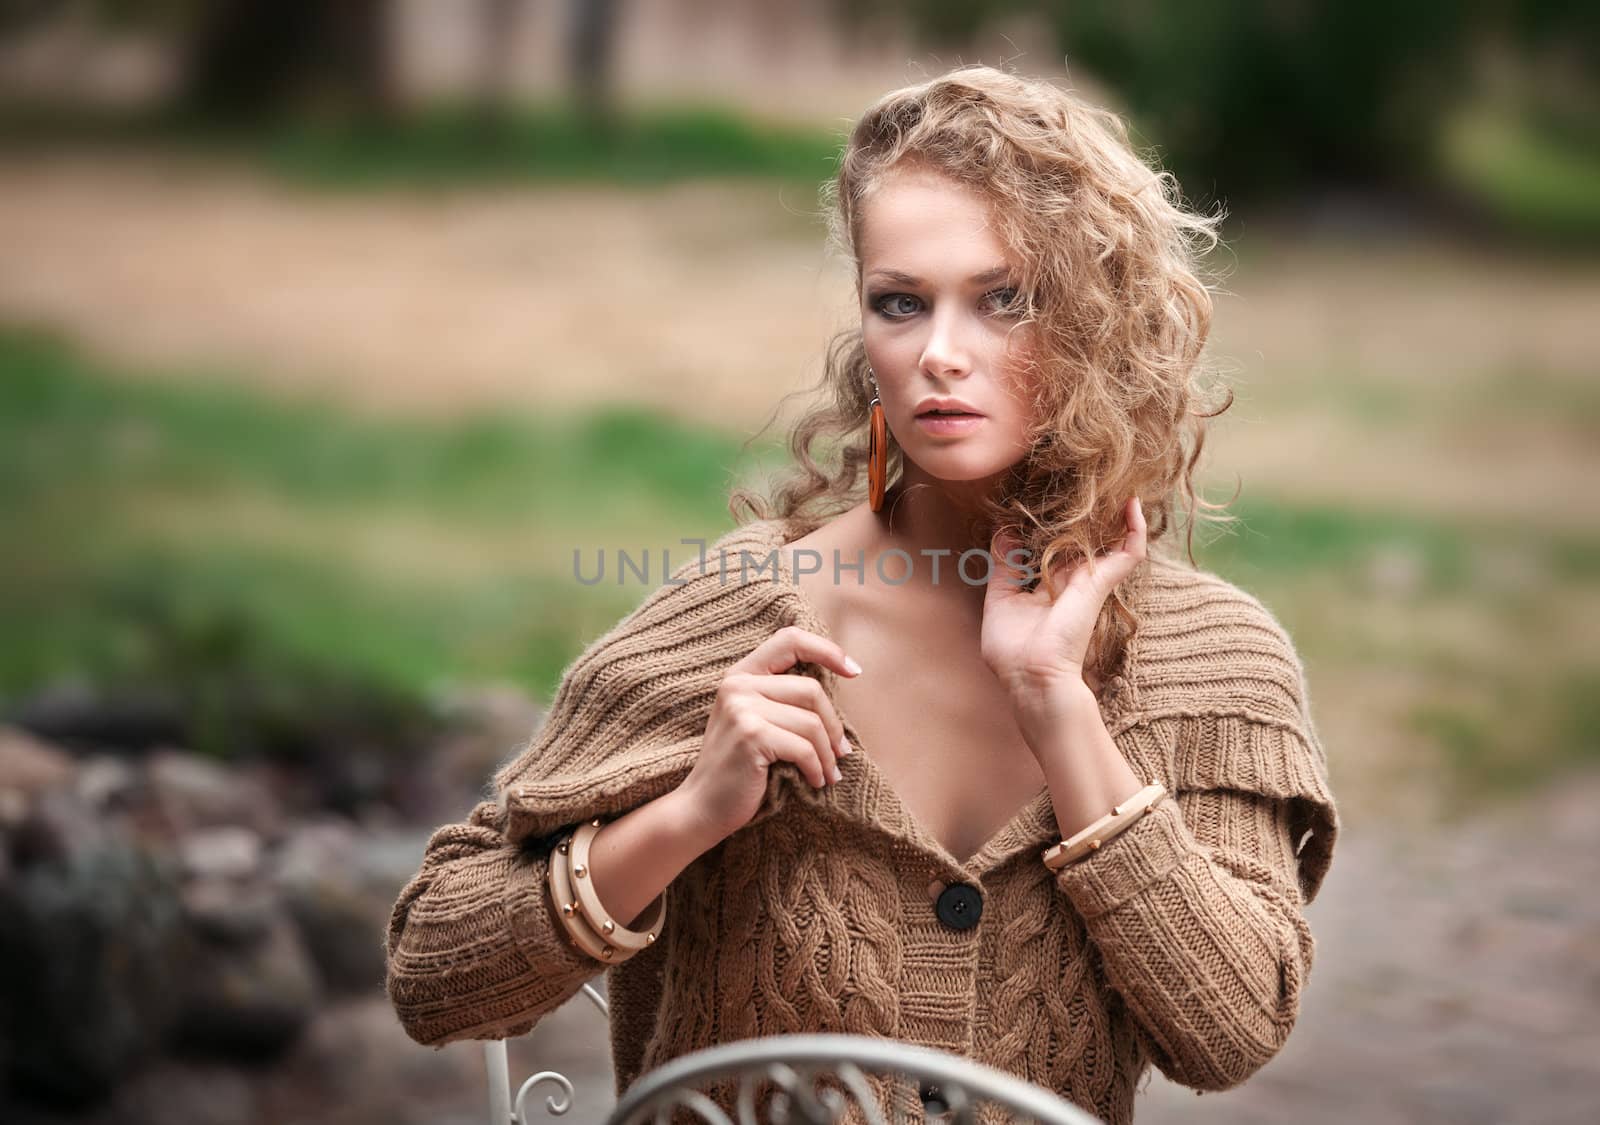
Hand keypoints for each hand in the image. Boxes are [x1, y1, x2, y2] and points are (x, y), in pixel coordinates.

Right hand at [674, 625, 859, 845]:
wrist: (703, 807)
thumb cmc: (739, 766)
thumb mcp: (756, 720)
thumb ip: (783, 696)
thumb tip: (843, 682)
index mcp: (741, 674)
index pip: (790, 640)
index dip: (827, 650)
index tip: (854, 670)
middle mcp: (738, 684)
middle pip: (811, 689)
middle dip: (834, 725)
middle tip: (841, 752)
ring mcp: (742, 708)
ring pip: (811, 723)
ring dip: (828, 754)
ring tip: (829, 773)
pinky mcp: (751, 735)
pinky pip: (804, 748)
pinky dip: (817, 769)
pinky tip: (816, 782)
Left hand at [980, 497, 1147, 724]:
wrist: (1032, 676)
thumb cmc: (1012, 649)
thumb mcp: (999, 599)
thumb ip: (1004, 565)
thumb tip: (1002, 531)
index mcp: (1048, 585)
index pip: (1057, 548)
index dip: (1055, 525)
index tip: (1046, 498)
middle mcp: (1072, 580)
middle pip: (1086, 540)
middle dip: (1088, 513)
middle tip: (1084, 481)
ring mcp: (1090, 581)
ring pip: (1111, 540)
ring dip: (1115, 514)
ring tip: (1116, 484)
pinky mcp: (1101, 583)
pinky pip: (1129, 552)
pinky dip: (1134, 529)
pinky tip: (1132, 504)